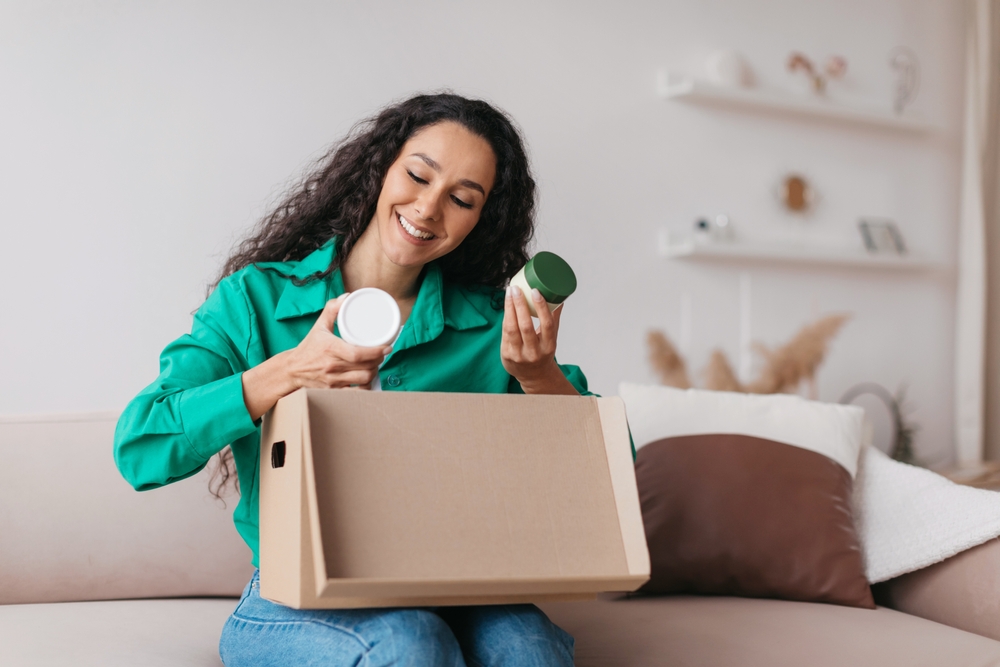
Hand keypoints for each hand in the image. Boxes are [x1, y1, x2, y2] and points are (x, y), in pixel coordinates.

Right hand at [242, 294, 391, 419]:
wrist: (292, 370)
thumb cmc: (309, 347)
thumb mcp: (319, 326)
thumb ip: (332, 309)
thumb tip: (347, 297)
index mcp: (330, 349)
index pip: (358, 354)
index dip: (376, 352)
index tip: (386, 347)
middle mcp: (332, 366)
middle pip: (365, 368)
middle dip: (378, 361)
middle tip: (382, 354)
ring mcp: (333, 381)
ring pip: (363, 380)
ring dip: (374, 373)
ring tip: (376, 365)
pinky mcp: (334, 391)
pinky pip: (356, 393)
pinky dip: (365, 387)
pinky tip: (367, 380)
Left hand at [501, 286, 577, 394]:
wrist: (533, 376)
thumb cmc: (543, 352)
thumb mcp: (551, 338)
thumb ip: (553, 318)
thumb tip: (559, 297)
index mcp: (549, 346)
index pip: (546, 325)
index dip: (541, 307)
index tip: (535, 291)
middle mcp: (534, 352)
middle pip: (525, 326)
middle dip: (520, 305)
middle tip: (516, 289)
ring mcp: (519, 355)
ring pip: (512, 328)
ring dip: (509, 308)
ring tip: (509, 293)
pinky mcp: (507, 355)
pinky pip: (505, 332)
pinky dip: (506, 317)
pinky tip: (506, 306)